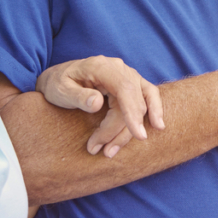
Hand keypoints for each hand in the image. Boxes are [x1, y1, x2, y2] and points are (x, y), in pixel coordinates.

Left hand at [36, 56, 164, 156]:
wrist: (59, 79)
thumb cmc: (58, 84)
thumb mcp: (60, 90)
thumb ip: (78, 96)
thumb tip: (97, 104)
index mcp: (101, 66)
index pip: (124, 89)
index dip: (132, 113)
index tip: (137, 135)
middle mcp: (118, 68)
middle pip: (132, 102)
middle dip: (121, 130)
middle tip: (102, 151)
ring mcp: (127, 75)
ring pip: (140, 104)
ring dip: (129, 130)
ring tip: (110, 151)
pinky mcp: (131, 84)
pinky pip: (148, 95)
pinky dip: (154, 110)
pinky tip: (159, 126)